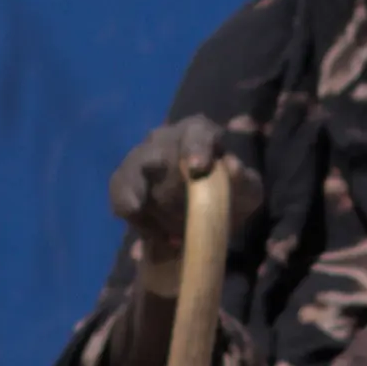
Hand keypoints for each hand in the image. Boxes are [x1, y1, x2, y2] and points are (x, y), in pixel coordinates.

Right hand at [105, 118, 255, 284]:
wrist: (209, 217)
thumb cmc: (229, 195)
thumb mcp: (247, 191)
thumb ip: (245, 181)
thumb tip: (232, 168)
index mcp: (200, 134)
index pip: (197, 132)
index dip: (196, 147)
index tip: (198, 167)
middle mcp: (166, 140)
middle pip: (156, 147)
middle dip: (158, 167)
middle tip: (154, 198)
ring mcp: (143, 159)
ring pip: (131, 168)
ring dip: (139, 194)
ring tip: (152, 222)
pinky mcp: (127, 181)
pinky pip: (119, 191)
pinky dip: (130, 211)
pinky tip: (150, 233)